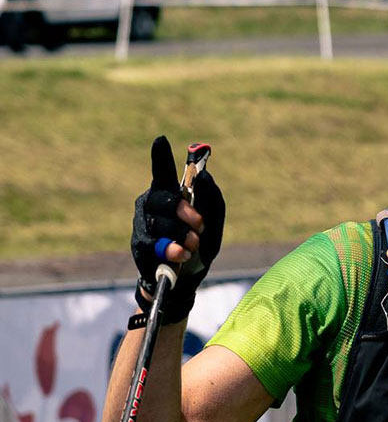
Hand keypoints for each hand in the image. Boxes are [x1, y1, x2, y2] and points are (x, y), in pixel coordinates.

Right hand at [131, 135, 224, 323]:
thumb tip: (206, 176)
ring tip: (193, 244)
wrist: (186, 281)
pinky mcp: (139, 245)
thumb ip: (213, 200)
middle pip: (164, 197)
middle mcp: (151, 205)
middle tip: (200, 225)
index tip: (161, 140)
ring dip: (182, 234)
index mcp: (169, 195)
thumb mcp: (214, 225)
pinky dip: (172, 249)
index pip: (163, 172)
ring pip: (161, 221)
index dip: (160, 156)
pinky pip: (154, 243)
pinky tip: (182, 255)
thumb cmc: (199, 247)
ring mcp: (142, 224)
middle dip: (185, 211)